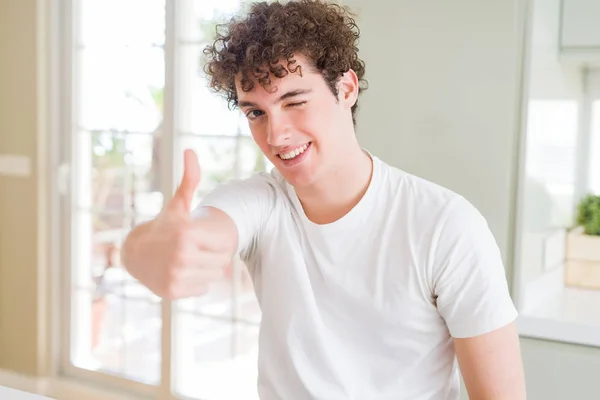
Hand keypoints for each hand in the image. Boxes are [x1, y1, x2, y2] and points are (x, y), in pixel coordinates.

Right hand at [123, 149, 231, 298]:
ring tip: (189, 259)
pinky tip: (182, 271)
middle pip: (222, 263)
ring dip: (206, 269)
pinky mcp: (172, 292)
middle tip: (195, 249)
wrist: (136, 253)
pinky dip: (196, 282)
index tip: (200, 236)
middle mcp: (181, 257)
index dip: (216, 241)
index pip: (227, 246)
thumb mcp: (178, 204)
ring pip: (214, 277)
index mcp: (187, 234)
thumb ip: (189, 179)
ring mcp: (176, 276)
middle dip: (212, 256)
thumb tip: (190, 150)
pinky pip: (202, 288)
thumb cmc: (164, 226)